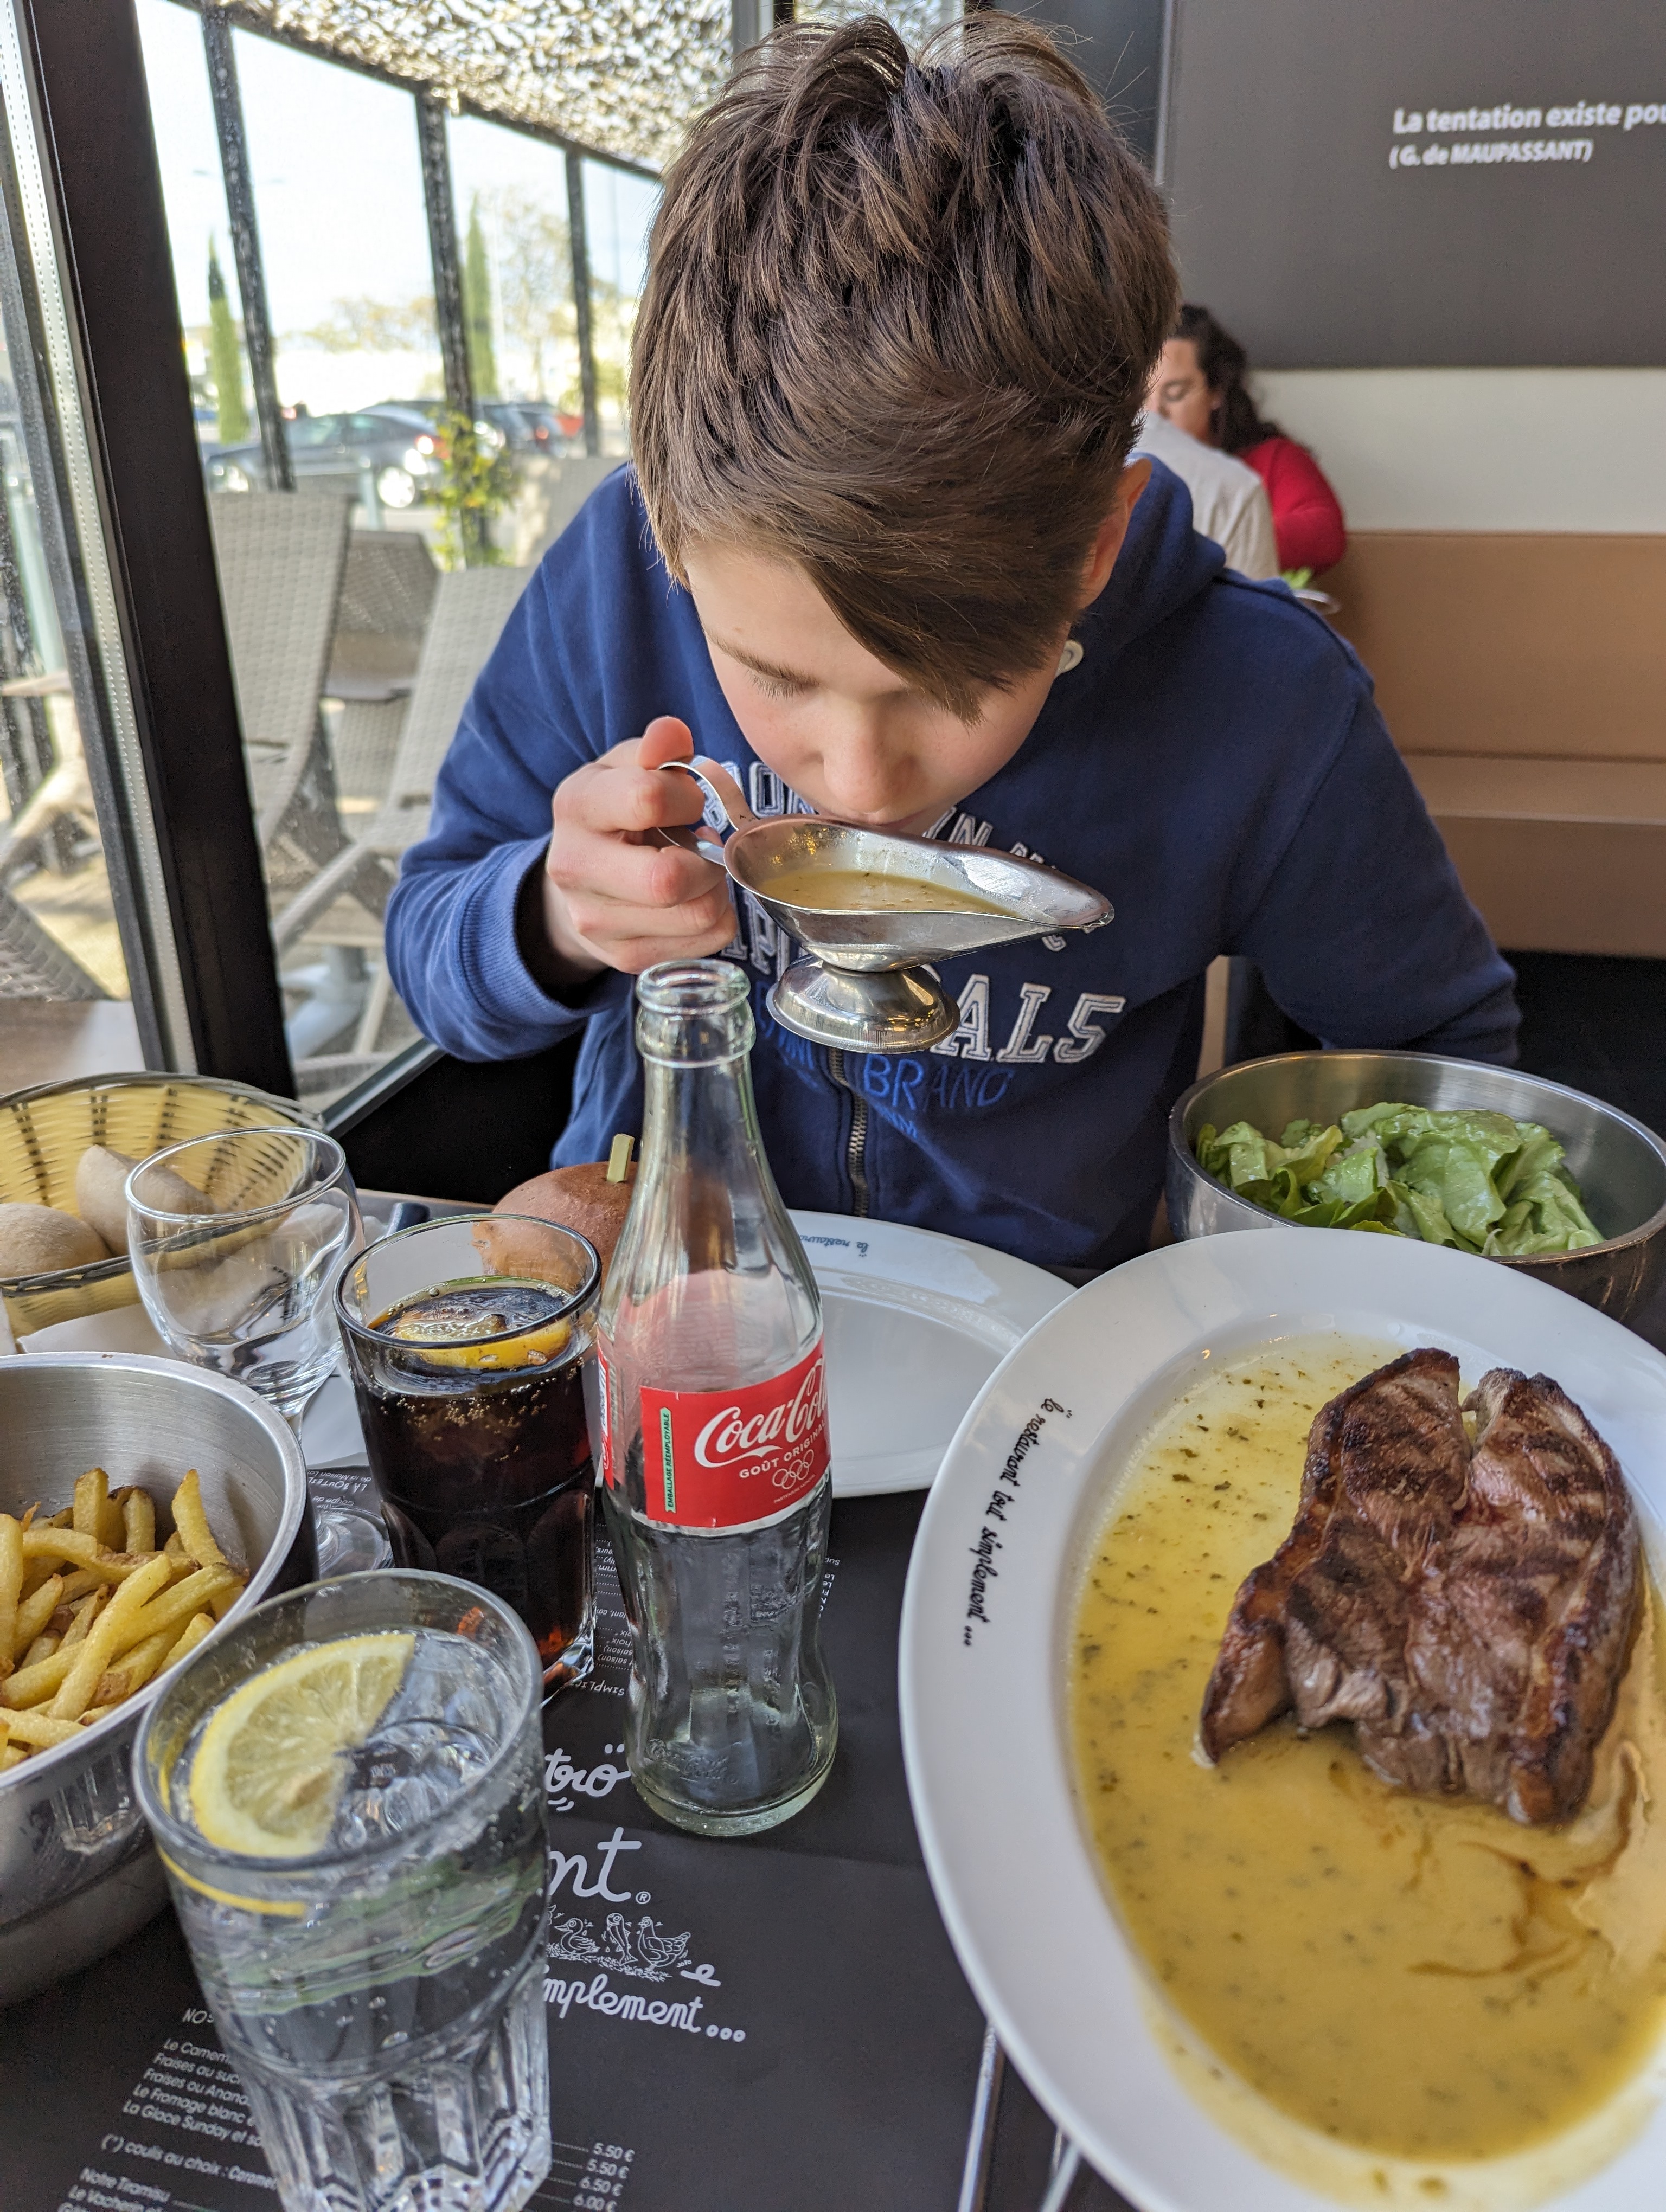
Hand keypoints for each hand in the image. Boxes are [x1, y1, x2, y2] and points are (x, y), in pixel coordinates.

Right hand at [539, 718, 735, 982]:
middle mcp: (576, 868)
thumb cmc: (616, 812)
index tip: (690, 801)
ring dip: (717, 888)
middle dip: (707, 859)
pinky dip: (718, 916)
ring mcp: (596, 922)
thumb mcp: (628, 767)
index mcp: (577, 806)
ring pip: (698, 915)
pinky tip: (693, 898)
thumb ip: (656, 746)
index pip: (647, 799)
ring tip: (698, 870)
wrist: (580, 877)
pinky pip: (708, 942)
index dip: (688, 797)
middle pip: (669, 879)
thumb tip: (672, 734)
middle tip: (704, 845)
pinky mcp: (626, 957)